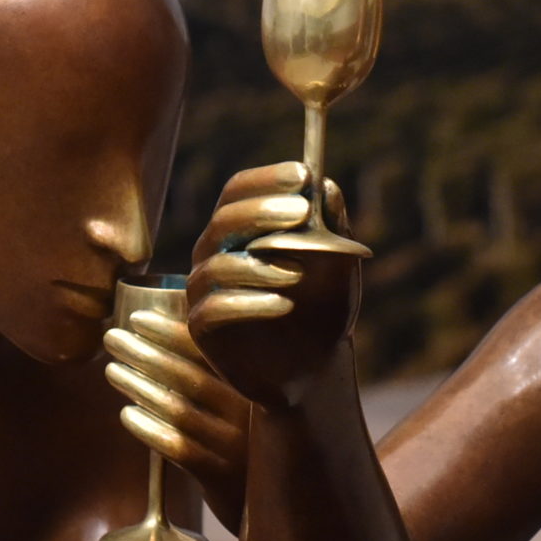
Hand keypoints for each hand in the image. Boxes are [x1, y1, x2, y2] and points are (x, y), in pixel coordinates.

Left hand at [103, 306, 248, 532]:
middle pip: (190, 375)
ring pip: (178, 410)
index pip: (211, 349)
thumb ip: (224, 370)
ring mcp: (236, 446)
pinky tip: (127, 414)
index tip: (138, 318)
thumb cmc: (253, 440)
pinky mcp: (220, 477)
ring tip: (112, 369)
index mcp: (258, 384)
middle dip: (146, 353)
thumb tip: (173, 327)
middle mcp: (251, 412)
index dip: (172, 332)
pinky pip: (177, 448)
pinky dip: (148, 428)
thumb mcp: (251, 401)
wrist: (281, 502)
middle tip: (113, 337)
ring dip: (139, 386)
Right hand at [184, 163, 359, 409]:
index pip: (238, 191)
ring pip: (220, 265)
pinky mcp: (202, 328)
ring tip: (299, 273)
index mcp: (241, 230)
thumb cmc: (322, 306)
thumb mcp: (337, 264)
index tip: (303, 175)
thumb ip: (332, 226)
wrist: (315, 365)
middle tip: (302, 212)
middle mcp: (214, 253)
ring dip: (261, 265)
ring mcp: (204, 290)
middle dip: (263, 212)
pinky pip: (216, 308)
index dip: (267, 179)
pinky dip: (251, 303)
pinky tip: (285, 305)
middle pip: (225, 221)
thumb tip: (325, 185)